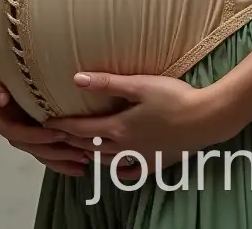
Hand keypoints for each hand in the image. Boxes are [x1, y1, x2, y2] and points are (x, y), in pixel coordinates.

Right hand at [0, 48, 89, 176]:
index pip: (18, 133)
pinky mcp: (35, 126)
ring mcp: (25, 129)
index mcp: (0, 120)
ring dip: (63, 159)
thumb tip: (1, 98)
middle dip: (56, 153)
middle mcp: (14, 128)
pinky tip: (82, 157)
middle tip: (80, 155)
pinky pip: (49, 143)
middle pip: (34, 147)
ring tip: (85, 163)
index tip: (59, 134)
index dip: (37, 136)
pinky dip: (63, 152)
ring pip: (43, 150)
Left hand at [44, 71, 235, 178]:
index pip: (81, 129)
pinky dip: (117, 170)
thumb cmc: (174, 97)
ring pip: (106, 161)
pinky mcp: (155, 163)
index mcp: (118, 127)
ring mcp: (140, 158)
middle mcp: (124, 147)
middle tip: (56, 137)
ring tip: (80, 149)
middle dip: (71, 142)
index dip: (62, 126)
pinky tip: (115, 168)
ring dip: (90, 154)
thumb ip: (108, 83)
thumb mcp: (140, 84)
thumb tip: (76, 79)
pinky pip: (129, 172)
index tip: (45, 123)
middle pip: (90, 147)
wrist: (205, 119)